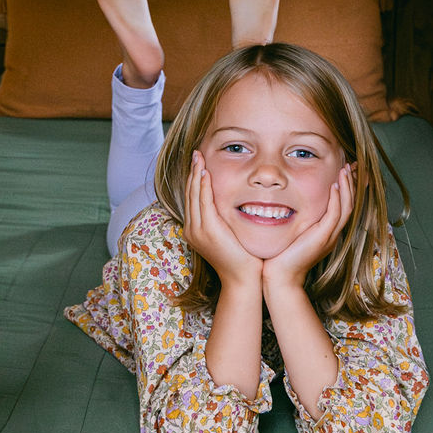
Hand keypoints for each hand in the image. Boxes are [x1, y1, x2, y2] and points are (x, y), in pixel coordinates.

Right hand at [184, 151, 263, 292]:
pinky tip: (205, 173)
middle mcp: (191, 229)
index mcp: (194, 230)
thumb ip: (225, 219)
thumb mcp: (229, 235)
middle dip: (192, 171)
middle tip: (196, 153)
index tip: (198, 162)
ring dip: (196, 174)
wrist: (243, 279)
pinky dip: (202, 186)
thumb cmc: (242, 259)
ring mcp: (197, 230)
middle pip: (189, 193)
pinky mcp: (208, 230)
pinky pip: (203, 202)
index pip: (192, 198)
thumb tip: (233, 203)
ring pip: (194, 195)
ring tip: (199, 157)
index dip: (194, 179)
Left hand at [261, 163, 354, 295]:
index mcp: (326, 232)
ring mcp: (329, 236)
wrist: (279, 277)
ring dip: (346, 187)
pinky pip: (334, 215)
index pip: (342, 206)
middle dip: (352, 184)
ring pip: (346, 207)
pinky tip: (335, 186)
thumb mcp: (291, 233)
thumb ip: (295, 220)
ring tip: (345, 170)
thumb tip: (285, 203)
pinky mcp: (322, 237)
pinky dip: (337, 199)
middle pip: (349, 204)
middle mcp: (331, 233)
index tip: (346, 171)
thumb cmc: (280, 256)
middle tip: (352, 165)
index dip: (347, 189)